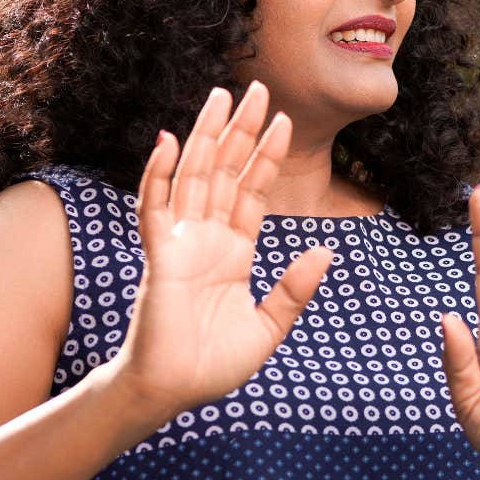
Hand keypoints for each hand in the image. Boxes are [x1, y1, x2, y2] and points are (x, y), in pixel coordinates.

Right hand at [107, 82, 334, 424]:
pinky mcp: (158, 255)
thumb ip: (293, 290)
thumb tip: (324, 250)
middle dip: (241, 130)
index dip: (267, 157)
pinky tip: (170, 139)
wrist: (173, 392)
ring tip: (222, 95)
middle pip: (225, 171)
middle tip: (257, 88)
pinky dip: (159, 173)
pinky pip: (155, 207)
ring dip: (206, 135)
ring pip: (194, 176)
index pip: (252, 192)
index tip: (285, 122)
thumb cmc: (213, 365)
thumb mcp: (268, 327)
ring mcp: (181, 242)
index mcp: (233, 252)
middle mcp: (206, 238)